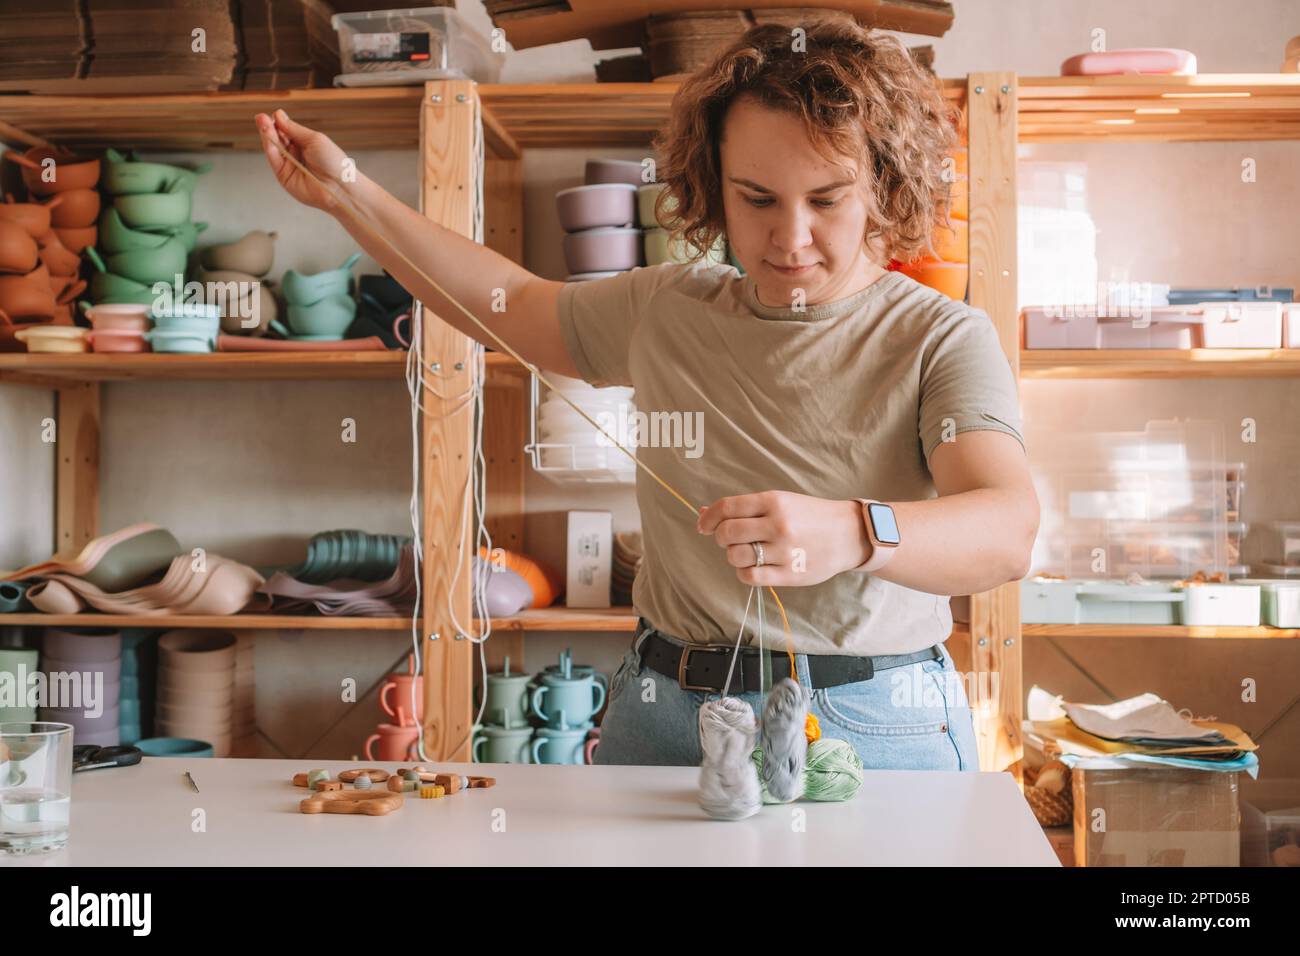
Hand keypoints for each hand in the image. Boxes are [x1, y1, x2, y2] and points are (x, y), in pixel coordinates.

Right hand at [254, 109, 348, 212]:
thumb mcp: (314, 139)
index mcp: (305, 143)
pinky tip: (268, 139)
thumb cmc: (334, 163)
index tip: (272, 115)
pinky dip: (270, 149)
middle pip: (277, 138)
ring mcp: (289, 166)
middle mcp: (296, 154)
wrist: (340, 187)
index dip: (278, 123)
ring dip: (267, 136)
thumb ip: (294, 129)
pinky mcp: (284, 177)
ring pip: (273, 148)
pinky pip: (274, 161)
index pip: (286, 130)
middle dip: (269, 127)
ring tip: (263, 124)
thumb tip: (278, 115)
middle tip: (262, 118)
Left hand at [696, 491, 870, 585]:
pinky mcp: (789, 574)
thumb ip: (744, 508)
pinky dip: (744, 572)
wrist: (848, 534)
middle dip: (720, 537)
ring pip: (736, 556)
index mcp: (774, 501)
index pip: (727, 507)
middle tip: (729, 539)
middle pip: (727, 533)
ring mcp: (784, 551)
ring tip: (746, 552)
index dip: (709, 517)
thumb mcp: (781, 502)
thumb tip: (704, 513)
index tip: (703, 525)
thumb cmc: (810, 516)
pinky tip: (753, 566)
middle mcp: (778, 524)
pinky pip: (750, 576)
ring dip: (733, 555)